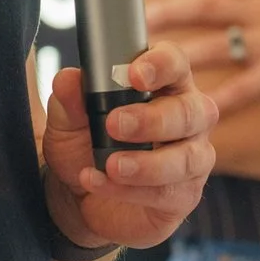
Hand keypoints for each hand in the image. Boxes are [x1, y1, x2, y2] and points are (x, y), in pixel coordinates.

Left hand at [41, 41, 217, 249]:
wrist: (78, 197)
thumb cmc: (84, 145)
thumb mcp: (67, 121)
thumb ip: (69, 100)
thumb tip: (67, 79)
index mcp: (164, 85)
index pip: (175, 63)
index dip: (160, 65)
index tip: (134, 75)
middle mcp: (188, 118)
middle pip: (191, 111)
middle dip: (153, 119)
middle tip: (114, 124)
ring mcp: (192, 158)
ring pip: (187, 158)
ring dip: (147, 163)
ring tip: (110, 165)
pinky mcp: (184, 195)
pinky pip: (169, 193)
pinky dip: (131, 190)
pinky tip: (100, 183)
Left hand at [145, 0, 259, 114]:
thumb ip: (253, 10)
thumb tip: (221, 13)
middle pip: (206, 5)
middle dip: (170, 12)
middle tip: (137, 21)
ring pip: (217, 45)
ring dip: (182, 57)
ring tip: (150, 71)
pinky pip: (246, 87)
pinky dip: (222, 102)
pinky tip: (201, 113)